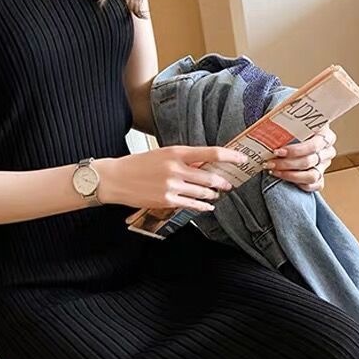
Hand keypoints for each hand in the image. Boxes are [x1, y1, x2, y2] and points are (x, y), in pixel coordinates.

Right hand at [94, 145, 248, 210]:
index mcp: (176, 152)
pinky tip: (207, 207)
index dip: (230, 156)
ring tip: (215, 195)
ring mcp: (172, 186)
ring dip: (212, 195)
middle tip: (227, 184)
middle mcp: (176, 168)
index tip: (242, 159)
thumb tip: (204, 163)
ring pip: (203, 192)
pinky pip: (192, 205)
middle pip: (210, 177)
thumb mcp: (161, 154)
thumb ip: (183, 159)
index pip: (210, 153)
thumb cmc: (137, 165)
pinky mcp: (167, 200)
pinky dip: (202, 206)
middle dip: (222, 182)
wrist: (116, 179)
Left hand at [262, 125, 336, 191]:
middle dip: (286, 164)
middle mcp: (327, 151)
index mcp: (325, 135)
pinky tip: (285, 179)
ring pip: (311, 176)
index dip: (294, 150)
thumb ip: (287, 124)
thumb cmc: (295, 128)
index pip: (313, 145)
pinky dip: (300, 185)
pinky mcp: (320, 177)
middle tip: (270, 163)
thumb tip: (269, 128)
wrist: (297, 137)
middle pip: (309, 161)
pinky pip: (315, 185)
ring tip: (274, 171)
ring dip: (290, 176)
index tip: (277, 151)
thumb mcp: (293, 122)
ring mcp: (324, 165)